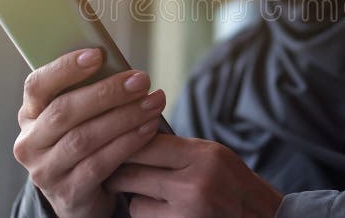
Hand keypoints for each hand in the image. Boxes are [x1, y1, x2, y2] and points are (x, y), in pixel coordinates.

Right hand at [12, 48, 165, 217]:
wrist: (79, 196)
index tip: (97, 54)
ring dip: (124, 117)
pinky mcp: (68, 193)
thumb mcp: (78, 119)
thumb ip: (90, 95)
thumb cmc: (84, 143)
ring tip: (153, 102)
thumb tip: (124, 70)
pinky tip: (148, 129)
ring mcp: (45, 170)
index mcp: (30, 115)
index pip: (37, 85)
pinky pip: (99, 163)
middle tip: (140, 80)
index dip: (65, 68)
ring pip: (84, 138)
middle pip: (64, 111)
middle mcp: (30, 143)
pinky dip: (127, 143)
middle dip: (106, 93)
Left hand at [105, 134, 283, 217]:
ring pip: (134, 201)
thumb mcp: (213, 156)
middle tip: (113, 170)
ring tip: (150, 195)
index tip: (113, 141)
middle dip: (118, 172)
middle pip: (133, 172)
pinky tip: (163, 211)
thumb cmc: (231, 184)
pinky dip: (147, 216)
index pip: (147, 143)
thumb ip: (177, 148)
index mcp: (205, 156)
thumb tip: (133, 136)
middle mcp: (195, 184)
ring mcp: (187, 212)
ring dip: (135, 198)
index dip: (125, 141)